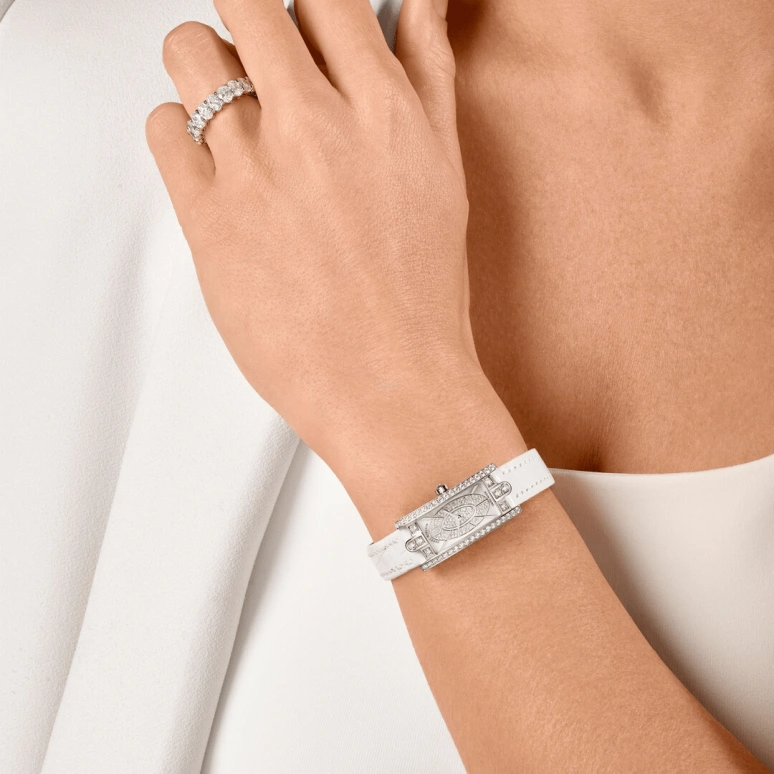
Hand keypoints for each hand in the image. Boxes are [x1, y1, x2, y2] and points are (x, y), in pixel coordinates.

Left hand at [146, 0, 501, 489]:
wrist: (389, 382)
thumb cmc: (419, 297)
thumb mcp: (443, 172)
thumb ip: (426, 76)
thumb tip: (421, 5)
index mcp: (384, 110)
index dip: (305, 9)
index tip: (299, 31)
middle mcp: (316, 125)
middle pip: (248, 4)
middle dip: (249, 22)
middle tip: (258, 60)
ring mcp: (256, 166)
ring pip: (191, 53)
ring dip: (202, 69)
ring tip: (228, 116)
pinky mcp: (207, 214)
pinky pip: (162, 127)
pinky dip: (177, 134)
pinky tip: (212, 169)